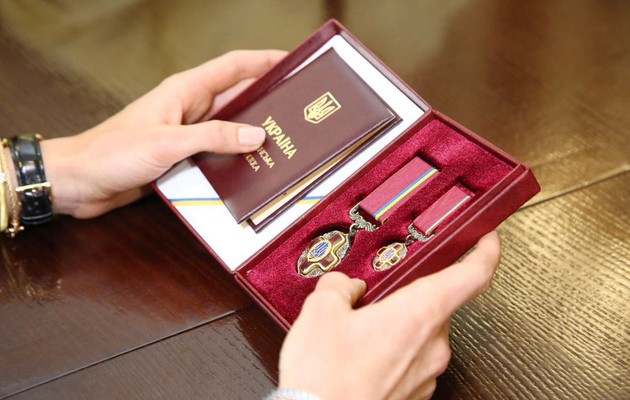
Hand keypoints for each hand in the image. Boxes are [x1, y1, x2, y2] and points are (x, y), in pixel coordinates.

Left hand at [40, 49, 285, 217]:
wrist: (78, 182)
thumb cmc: (111, 153)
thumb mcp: (167, 142)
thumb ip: (213, 137)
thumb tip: (256, 135)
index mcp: (184, 91)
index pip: (233, 67)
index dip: (263, 61)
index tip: (292, 61)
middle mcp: (189, 109)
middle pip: (237, 99)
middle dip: (267, 101)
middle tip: (298, 110)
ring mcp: (186, 134)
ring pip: (229, 129)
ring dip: (252, 135)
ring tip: (284, 143)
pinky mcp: (181, 158)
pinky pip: (216, 154)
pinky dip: (234, 160)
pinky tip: (252, 171)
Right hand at [278, 231, 500, 399]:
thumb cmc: (326, 376)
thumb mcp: (321, 311)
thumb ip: (339, 285)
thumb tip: (345, 285)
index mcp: (419, 313)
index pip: (472, 276)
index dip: (485, 252)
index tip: (487, 240)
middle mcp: (432, 345)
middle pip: (437, 304)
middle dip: (409, 296)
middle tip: (378, 294)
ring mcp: (426, 374)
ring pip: (422, 333)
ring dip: (399, 325)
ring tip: (360, 331)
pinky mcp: (415, 393)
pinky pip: (412, 360)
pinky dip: (393, 351)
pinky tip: (360, 355)